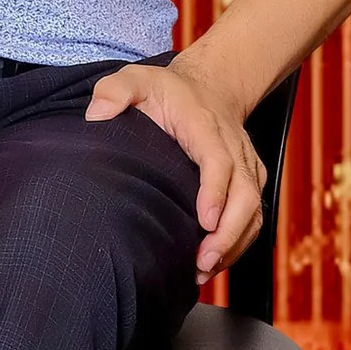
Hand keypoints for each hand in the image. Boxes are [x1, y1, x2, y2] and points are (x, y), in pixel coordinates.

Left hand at [85, 53, 266, 275]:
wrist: (211, 87)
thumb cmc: (167, 90)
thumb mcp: (136, 79)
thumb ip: (114, 91)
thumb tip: (96, 115)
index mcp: (205, 127)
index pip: (219, 161)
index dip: (215, 192)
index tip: (205, 222)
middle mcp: (234, 148)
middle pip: (246, 195)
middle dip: (229, 233)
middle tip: (203, 262)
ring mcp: (246, 166)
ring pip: (254, 211)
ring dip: (234, 244)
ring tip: (204, 270)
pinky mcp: (250, 181)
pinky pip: (252, 216)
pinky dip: (238, 242)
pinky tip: (212, 263)